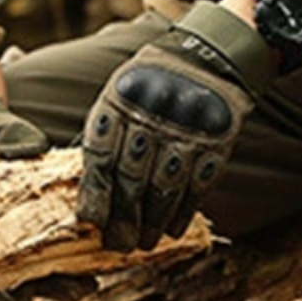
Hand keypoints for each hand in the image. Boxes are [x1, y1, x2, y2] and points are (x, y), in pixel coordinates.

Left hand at [78, 1, 273, 250]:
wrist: (209, 56)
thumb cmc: (151, 82)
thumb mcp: (118, 92)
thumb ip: (104, 133)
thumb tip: (86, 188)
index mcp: (119, 101)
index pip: (101, 157)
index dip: (95, 195)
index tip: (90, 223)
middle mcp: (150, 115)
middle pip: (131, 178)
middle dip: (122, 218)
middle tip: (117, 244)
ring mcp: (186, 128)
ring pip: (164, 186)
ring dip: (152, 222)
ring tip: (144, 243)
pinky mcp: (215, 140)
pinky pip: (196, 183)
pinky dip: (183, 210)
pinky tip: (172, 229)